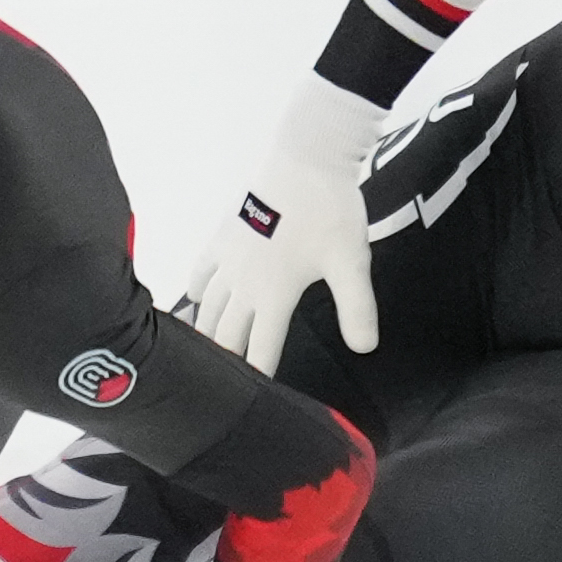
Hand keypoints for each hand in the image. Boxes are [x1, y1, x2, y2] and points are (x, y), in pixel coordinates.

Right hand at [185, 78, 384, 373]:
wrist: (307, 156)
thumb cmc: (330, 210)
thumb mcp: (351, 263)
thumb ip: (356, 309)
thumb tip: (364, 348)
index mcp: (273, 295)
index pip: (261, 349)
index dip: (257, 377)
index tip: (252, 404)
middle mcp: (243, 283)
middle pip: (226, 335)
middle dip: (224, 363)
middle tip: (218, 392)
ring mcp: (228, 258)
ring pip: (209, 308)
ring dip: (206, 334)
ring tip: (202, 358)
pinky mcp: (223, 235)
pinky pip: (202, 271)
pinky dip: (197, 292)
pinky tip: (197, 302)